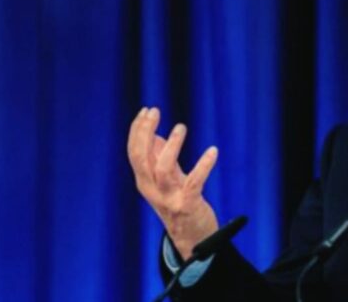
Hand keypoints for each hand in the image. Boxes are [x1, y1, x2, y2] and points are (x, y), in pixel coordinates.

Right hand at [127, 107, 219, 259]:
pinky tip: (213, 151)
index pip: (133, 152)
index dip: (137, 130)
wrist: (192, 238)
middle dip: (143, 132)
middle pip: (141, 158)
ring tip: (181, 127)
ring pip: (162, 169)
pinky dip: (204, 165)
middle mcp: (151, 189)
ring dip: (171, 146)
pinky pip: (194, 181)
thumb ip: (159, 158)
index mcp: (144, 181)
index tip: (146, 110)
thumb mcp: (167, 180)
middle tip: (155, 111)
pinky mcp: (187, 204)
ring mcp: (168, 198)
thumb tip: (153, 134)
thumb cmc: (179, 204)